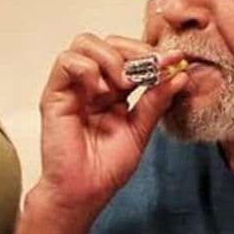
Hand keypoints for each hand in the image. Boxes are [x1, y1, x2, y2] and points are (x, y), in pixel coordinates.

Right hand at [34, 34, 187, 221]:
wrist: (83, 192)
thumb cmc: (106, 169)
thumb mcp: (140, 131)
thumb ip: (155, 102)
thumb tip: (178, 74)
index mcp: (114, 91)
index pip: (130, 55)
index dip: (151, 54)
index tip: (174, 59)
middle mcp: (92, 84)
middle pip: (108, 41)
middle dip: (133, 50)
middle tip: (149, 70)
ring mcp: (73, 87)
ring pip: (85, 43)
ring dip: (110, 58)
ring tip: (122, 84)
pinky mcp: (55, 93)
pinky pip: (67, 61)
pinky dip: (87, 68)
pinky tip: (98, 91)